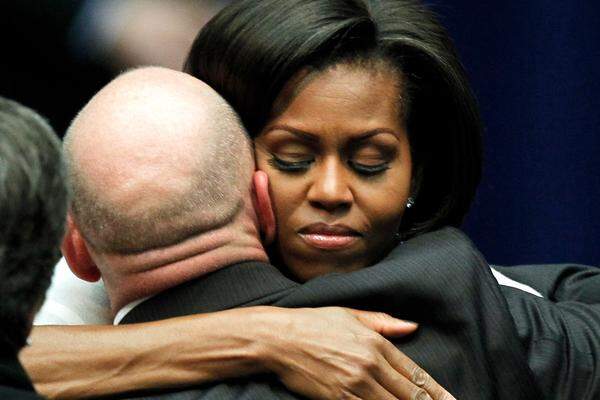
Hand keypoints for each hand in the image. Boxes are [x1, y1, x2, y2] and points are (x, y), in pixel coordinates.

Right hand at [257, 307, 454, 399]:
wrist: (279, 338)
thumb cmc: (314, 323)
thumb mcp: (350, 315)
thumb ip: (383, 322)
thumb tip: (412, 326)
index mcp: (375, 343)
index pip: (414, 372)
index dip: (435, 390)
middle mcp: (370, 365)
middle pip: (408, 394)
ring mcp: (355, 385)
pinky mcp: (338, 399)